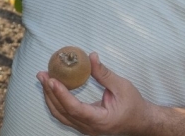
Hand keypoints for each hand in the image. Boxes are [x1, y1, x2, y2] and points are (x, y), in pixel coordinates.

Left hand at [37, 52, 153, 135]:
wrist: (141, 121)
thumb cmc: (134, 105)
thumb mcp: (122, 86)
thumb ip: (104, 73)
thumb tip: (91, 56)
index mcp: (101, 121)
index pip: (75, 109)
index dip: (61, 95)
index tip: (52, 80)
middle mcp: (90, 128)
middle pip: (63, 112)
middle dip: (50, 92)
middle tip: (42, 74)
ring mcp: (85, 128)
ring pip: (61, 115)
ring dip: (50, 97)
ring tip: (44, 79)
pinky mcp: (83, 124)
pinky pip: (64, 115)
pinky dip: (56, 101)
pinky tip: (52, 88)